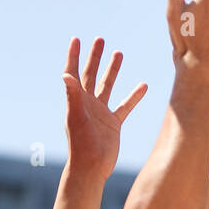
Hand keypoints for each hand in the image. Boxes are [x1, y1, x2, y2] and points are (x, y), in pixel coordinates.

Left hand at [63, 38, 146, 179]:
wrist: (91, 169)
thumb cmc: (81, 145)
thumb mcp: (76, 117)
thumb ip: (72, 96)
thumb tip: (65, 75)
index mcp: (76, 100)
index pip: (73, 73)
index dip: (73, 56)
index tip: (76, 39)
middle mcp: (87, 104)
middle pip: (90, 74)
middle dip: (94, 57)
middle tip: (99, 39)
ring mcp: (101, 112)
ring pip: (107, 86)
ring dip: (112, 70)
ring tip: (118, 52)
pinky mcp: (113, 123)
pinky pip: (125, 105)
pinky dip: (133, 96)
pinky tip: (143, 85)